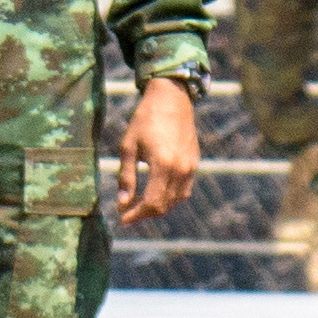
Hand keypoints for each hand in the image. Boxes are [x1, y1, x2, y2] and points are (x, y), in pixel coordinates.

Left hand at [113, 75, 201, 228]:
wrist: (171, 99)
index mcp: (163, 164)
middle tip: (127, 210)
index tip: (122, 218)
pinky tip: (155, 192)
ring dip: (157, 206)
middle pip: (163, 205)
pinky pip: (184, 190)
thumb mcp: (128, 147)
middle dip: (144, 213)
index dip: (136, 214)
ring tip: (138, 201)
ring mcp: (190, 167)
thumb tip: (122, 203)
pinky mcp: (194, 163)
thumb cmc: (144, 120)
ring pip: (175, 200)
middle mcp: (180, 169)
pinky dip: (170, 197)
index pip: (151, 202)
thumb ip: (126, 177)